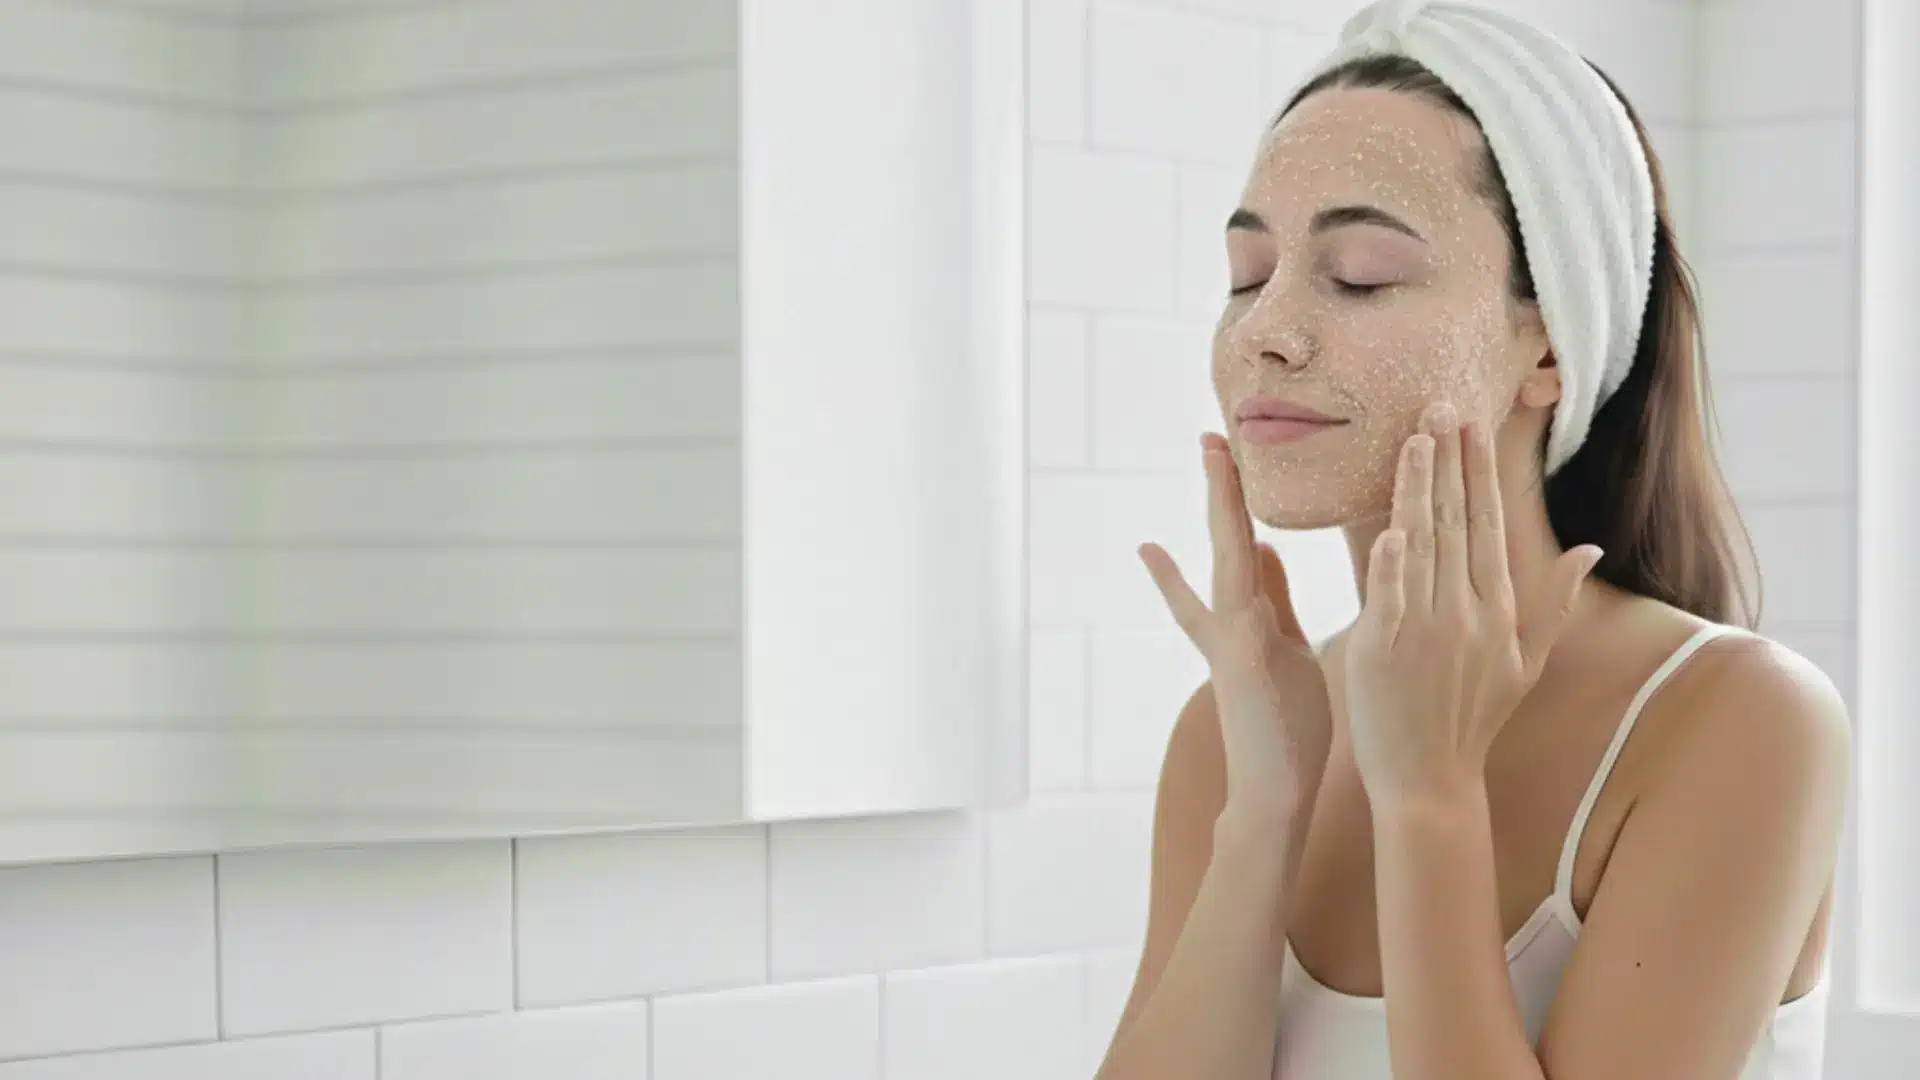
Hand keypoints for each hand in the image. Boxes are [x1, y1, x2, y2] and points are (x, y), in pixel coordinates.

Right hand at [1139, 432, 1333, 821]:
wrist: (1274, 792)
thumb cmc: (1288, 728)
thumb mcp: (1286, 648)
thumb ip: (1273, 599)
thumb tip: (1268, 547)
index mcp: (1250, 617)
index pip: (1243, 548)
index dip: (1234, 505)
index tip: (1224, 458)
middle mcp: (1232, 618)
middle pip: (1227, 538)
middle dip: (1221, 487)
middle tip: (1211, 434)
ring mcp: (1231, 635)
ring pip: (1225, 554)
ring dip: (1221, 502)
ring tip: (1210, 453)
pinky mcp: (1237, 655)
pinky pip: (1233, 596)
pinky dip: (1205, 566)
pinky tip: (1174, 543)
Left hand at [1345, 403, 1603, 809]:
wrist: (1430, 780)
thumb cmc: (1473, 718)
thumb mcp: (1525, 662)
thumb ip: (1555, 602)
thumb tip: (1589, 547)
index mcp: (1498, 612)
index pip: (1489, 526)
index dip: (1480, 473)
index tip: (1472, 425)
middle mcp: (1467, 615)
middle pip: (1457, 524)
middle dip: (1450, 461)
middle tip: (1439, 404)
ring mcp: (1425, 632)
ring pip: (1421, 547)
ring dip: (1417, 490)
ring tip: (1413, 438)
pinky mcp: (1383, 652)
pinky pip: (1387, 597)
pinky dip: (1389, 562)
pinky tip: (1389, 524)